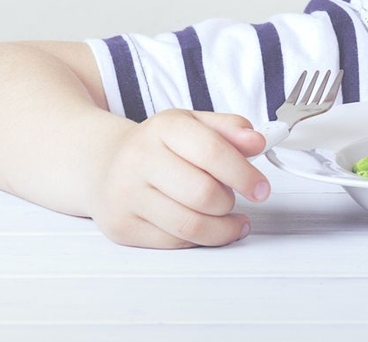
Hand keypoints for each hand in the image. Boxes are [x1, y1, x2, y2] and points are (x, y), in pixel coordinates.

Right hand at [88, 109, 270, 247]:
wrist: (105, 163)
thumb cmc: (159, 146)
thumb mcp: (194, 124)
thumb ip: (230, 129)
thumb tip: (258, 141)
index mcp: (164, 128)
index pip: (213, 152)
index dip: (244, 175)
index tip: (262, 189)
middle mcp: (139, 159)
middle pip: (204, 194)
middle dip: (229, 202)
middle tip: (233, 199)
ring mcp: (126, 195)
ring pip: (191, 226)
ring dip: (221, 227)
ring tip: (227, 219)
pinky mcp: (122, 227)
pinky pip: (174, 243)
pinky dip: (199, 240)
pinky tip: (205, 228)